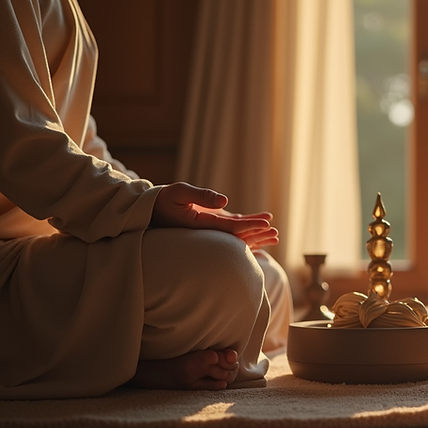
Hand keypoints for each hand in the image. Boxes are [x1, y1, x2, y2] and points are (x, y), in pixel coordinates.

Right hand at [150, 183, 278, 248]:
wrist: (151, 210)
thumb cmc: (163, 199)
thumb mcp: (179, 192)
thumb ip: (201, 196)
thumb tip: (226, 200)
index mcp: (201, 225)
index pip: (230, 228)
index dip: (249, 226)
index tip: (266, 225)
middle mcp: (208, 231)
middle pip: (237, 235)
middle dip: (257, 234)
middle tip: (277, 234)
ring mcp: (210, 229)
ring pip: (237, 233)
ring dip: (255, 233)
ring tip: (275, 235)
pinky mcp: (210, 224)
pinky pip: (231, 227)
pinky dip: (246, 226)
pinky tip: (259, 227)